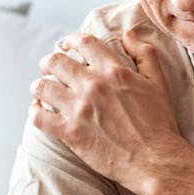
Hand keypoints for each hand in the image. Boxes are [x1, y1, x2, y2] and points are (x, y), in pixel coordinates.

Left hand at [28, 27, 185, 192]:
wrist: (155, 160)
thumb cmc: (159, 123)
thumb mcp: (159, 82)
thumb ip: (145, 53)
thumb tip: (128, 33)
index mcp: (114, 71)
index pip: (84, 43)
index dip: (70, 40)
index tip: (65, 45)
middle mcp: (93, 86)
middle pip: (56, 61)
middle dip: (48, 62)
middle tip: (48, 67)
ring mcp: (80, 110)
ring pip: (43, 87)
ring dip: (39, 86)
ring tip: (41, 90)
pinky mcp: (71, 133)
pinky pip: (39, 117)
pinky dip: (34, 111)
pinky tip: (38, 111)